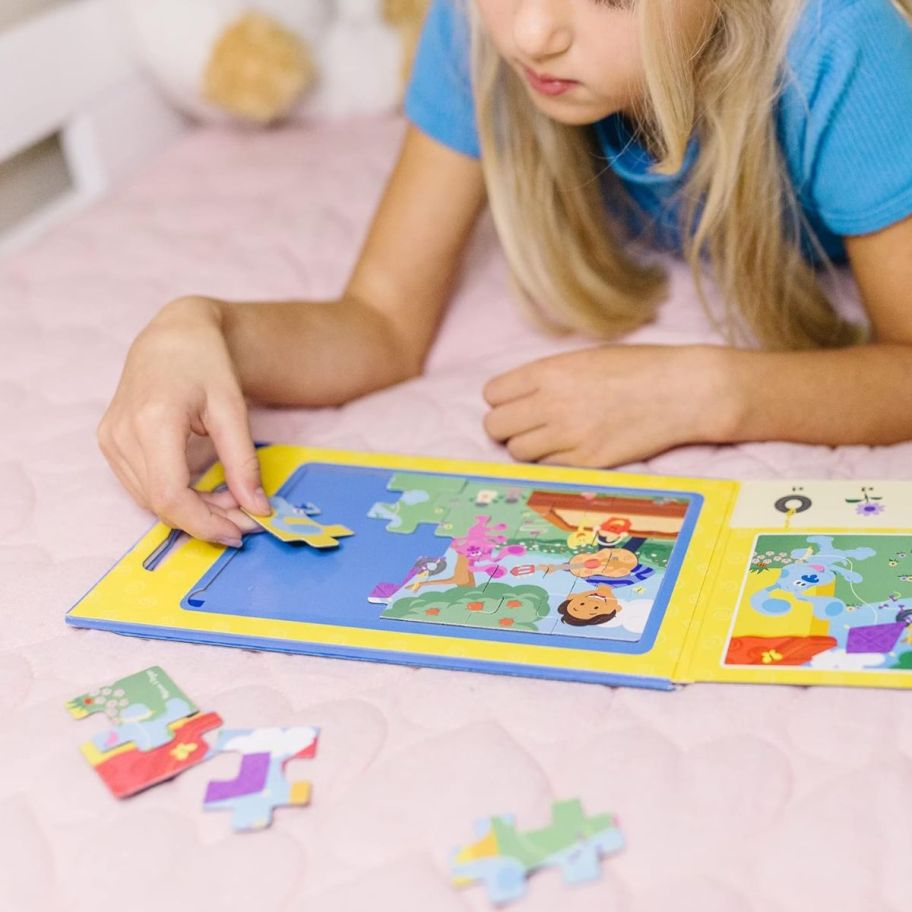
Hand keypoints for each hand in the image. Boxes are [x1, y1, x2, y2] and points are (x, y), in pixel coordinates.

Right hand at [97, 296, 270, 544]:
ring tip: (231, 500)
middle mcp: (122, 433)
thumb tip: (258, 509)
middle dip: (206, 520)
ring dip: (193, 512)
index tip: (241, 532)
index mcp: (152, 421)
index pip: (170, 496)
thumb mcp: (233, 409)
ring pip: (150, 501)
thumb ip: (243, 462)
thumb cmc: (206, 363)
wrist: (173, 335)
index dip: (205, 524)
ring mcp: (110, 439)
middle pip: (161, 503)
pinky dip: (176, 498)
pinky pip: (142, 487)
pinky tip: (206, 491)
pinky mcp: (109, 443)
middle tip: (247, 519)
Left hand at [482, 344, 736, 466]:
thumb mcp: (586, 358)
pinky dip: (552, 462)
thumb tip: (518, 397)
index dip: (501, 400)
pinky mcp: (587, 462)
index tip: (514, 403)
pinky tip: (572, 449)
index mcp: (550, 371)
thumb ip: (548, 377)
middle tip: (526, 426)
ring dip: (527, 447)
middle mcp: (553, 403)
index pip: (492, 393)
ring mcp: (569, 435)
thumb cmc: (639, 368)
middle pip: (496, 426)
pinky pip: (547, 468)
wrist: (685, 390)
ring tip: (550, 439)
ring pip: (517, 452)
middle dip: (506, 427)